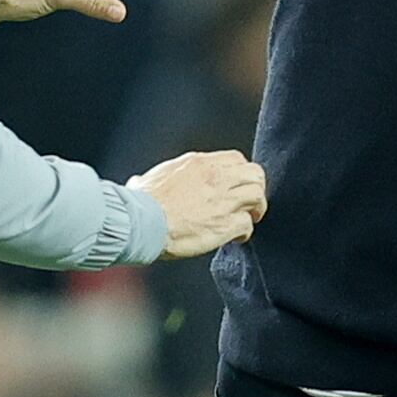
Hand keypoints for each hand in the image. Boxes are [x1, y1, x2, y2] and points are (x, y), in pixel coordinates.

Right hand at [134, 149, 265, 257]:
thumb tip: (138, 183)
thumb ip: (153, 179)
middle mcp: (216, 178)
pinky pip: (248, 224)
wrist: (141, 222)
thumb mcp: (148, 179)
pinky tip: (236, 238)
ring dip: (256, 208)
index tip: (235, 186)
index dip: (240, 174)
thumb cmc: (139, 203)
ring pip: (258, 195)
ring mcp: (223, 201)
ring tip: (249, 219)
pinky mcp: (225, 224)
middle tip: (249, 202)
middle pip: (255, 174)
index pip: (236, 159)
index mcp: (199, 164)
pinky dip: (245, 231)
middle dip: (256, 187)